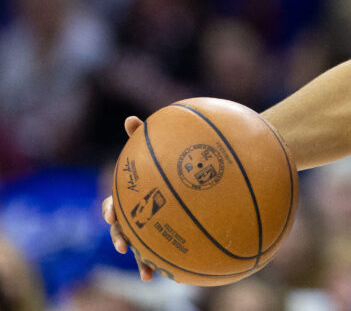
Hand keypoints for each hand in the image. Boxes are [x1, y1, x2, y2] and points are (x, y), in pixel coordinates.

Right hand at [101, 116, 153, 281]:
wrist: (194, 177)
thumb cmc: (168, 161)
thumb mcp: (157, 148)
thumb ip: (143, 137)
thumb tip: (130, 119)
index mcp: (131, 196)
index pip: (113, 204)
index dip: (110, 209)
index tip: (111, 213)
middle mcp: (137, 215)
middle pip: (122, 229)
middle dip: (120, 237)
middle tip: (123, 243)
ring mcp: (150, 229)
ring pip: (140, 247)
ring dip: (140, 260)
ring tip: (146, 271)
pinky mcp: (165, 239)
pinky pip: (162, 254)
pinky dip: (162, 264)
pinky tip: (169, 276)